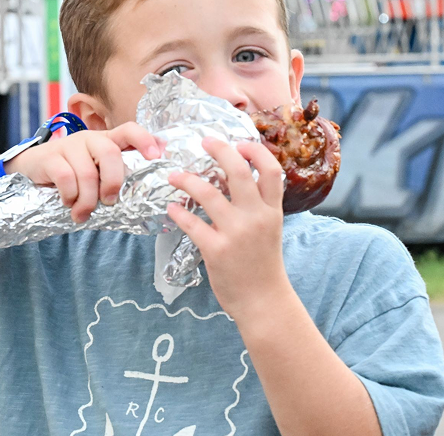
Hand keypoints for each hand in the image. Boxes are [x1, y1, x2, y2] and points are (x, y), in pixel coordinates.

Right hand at [5, 122, 163, 222]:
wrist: (32, 167)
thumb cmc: (71, 171)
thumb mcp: (94, 170)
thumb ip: (113, 174)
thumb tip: (143, 194)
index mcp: (105, 140)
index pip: (129, 130)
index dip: (145, 140)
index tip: (156, 157)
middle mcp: (89, 138)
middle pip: (110, 153)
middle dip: (113, 182)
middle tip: (109, 201)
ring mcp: (69, 145)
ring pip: (87, 173)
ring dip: (87, 200)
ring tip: (82, 213)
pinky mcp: (50, 156)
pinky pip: (66, 179)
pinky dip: (70, 197)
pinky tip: (68, 203)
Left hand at [166, 138, 289, 318]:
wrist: (263, 301)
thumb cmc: (263, 264)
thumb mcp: (270, 229)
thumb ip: (257, 205)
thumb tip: (234, 178)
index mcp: (272, 211)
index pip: (271, 170)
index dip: (255, 151)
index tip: (238, 142)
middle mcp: (256, 217)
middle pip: (238, 171)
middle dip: (219, 150)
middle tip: (204, 142)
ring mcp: (236, 233)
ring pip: (208, 193)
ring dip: (186, 180)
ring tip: (173, 176)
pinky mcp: (216, 250)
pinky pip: (191, 224)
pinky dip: (178, 213)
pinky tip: (171, 208)